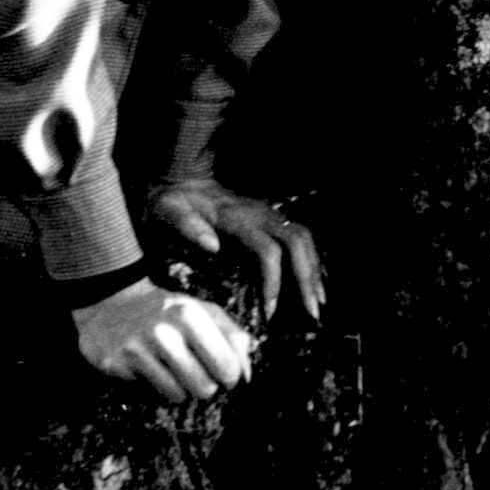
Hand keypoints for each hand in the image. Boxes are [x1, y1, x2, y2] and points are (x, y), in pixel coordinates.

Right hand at [72, 277, 251, 401]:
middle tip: (198, 374)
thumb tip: (248, 377)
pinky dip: (154, 387)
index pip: (226, 366)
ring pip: (177, 396)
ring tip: (173, 369)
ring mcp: (135, 349)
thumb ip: (234, 338)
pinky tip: (148, 368)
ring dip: (180, 389)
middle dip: (205, 386)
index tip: (226, 375)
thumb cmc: (169, 310)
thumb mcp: (205, 311)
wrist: (112, 301)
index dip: (231, 377)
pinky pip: (149, 394)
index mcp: (190, 315)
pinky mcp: (114, 365)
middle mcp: (163, 332)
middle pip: (203, 387)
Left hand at [148, 179, 325, 320]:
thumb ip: (189, 227)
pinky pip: (301, 238)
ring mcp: (269, 215)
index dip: (273, 281)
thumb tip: (212, 247)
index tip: (270, 311)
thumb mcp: (170, 211)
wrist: (184, 178)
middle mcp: (261, 215)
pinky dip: (311, 260)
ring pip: (305, 238)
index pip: (268, 251)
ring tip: (319, 300)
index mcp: (238, 218)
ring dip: (314, 269)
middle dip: (308, 277)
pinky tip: (313, 280)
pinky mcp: (271, 219)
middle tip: (312, 311)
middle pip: (298, 242)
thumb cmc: (175, 202)